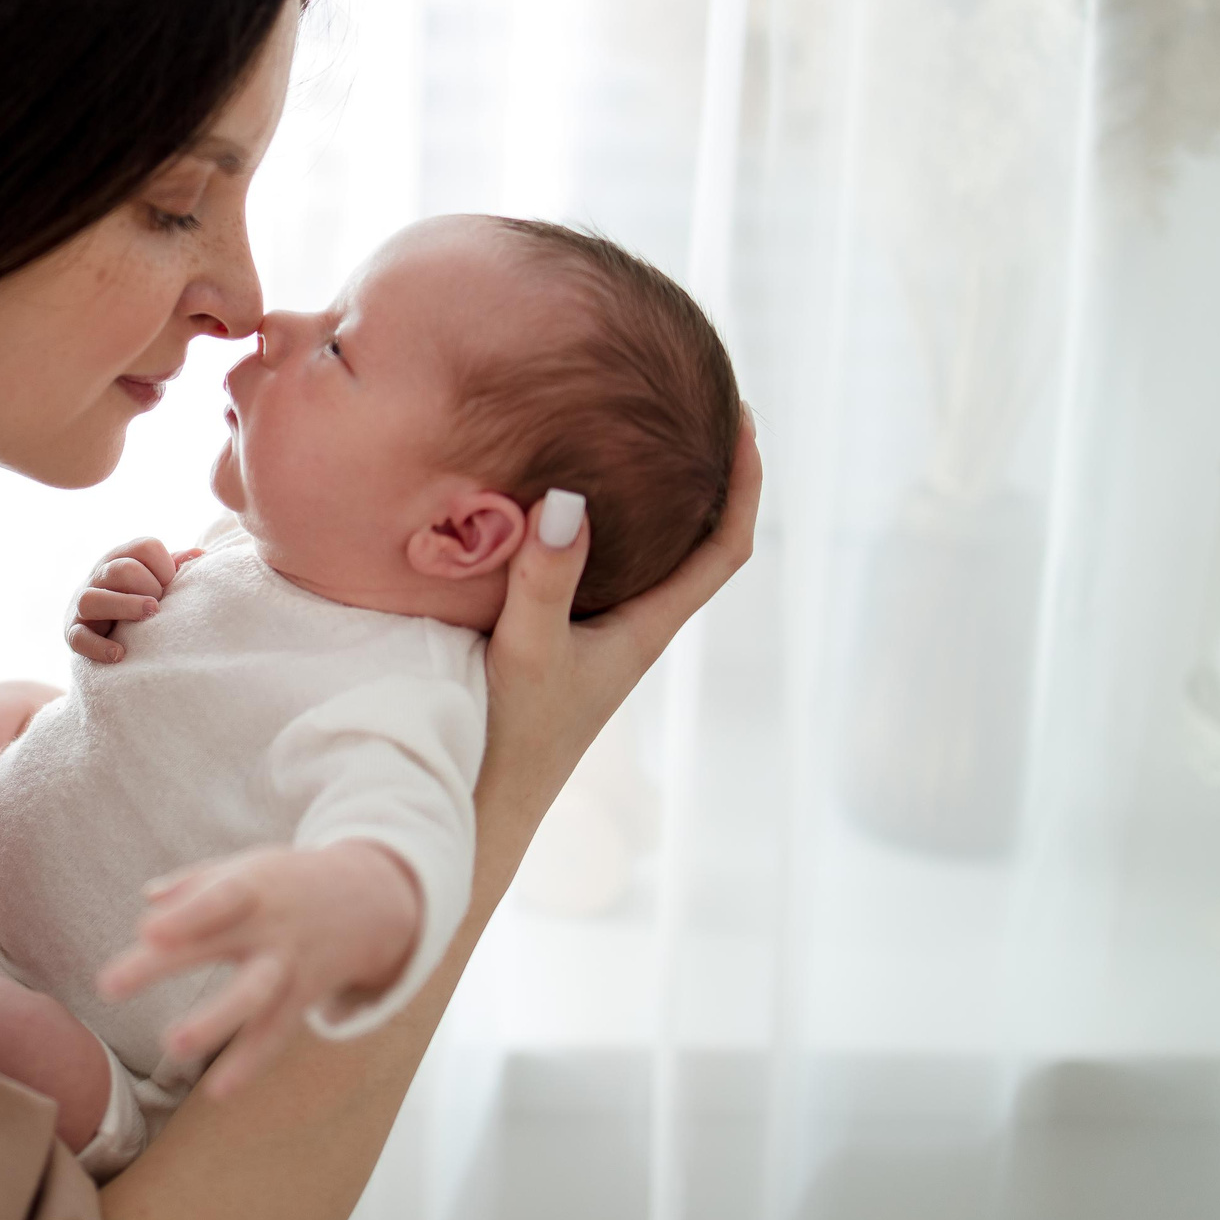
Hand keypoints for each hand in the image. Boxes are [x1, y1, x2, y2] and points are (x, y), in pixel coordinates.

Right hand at [67, 538, 206, 662]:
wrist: (98, 627)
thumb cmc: (136, 597)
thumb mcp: (153, 580)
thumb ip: (173, 567)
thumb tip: (199, 554)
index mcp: (121, 558)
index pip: (145, 548)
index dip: (165, 565)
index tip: (171, 584)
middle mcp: (98, 577)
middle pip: (120, 569)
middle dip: (147, 585)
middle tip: (158, 605)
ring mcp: (82, 605)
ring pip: (92, 599)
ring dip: (124, 606)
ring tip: (149, 616)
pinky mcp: (73, 632)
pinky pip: (79, 638)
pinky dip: (99, 646)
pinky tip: (120, 654)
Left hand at [94, 841, 419, 1100]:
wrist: (370, 900)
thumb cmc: (288, 882)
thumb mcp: (248, 867)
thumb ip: (196, 884)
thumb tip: (146, 901)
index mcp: (250, 887)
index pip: (216, 897)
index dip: (184, 914)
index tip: (144, 931)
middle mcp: (269, 927)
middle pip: (214, 945)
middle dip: (161, 964)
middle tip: (106, 984)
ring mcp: (289, 965)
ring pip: (253, 997)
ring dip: (213, 1020)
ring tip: (172, 1044)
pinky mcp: (304, 998)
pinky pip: (276, 1034)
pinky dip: (250, 1064)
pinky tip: (218, 1091)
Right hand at [475, 419, 762, 871]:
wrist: (472, 813)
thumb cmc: (508, 744)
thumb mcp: (525, 651)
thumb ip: (545, 579)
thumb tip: (570, 498)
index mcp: (647, 630)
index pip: (726, 549)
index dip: (747, 484)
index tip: (744, 418)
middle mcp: (631, 630)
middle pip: (694, 543)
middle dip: (702, 474)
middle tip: (688, 405)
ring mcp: (594, 640)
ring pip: (640, 556)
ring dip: (646, 498)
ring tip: (626, 434)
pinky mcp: (553, 646)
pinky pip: (589, 571)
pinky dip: (588, 527)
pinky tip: (549, 502)